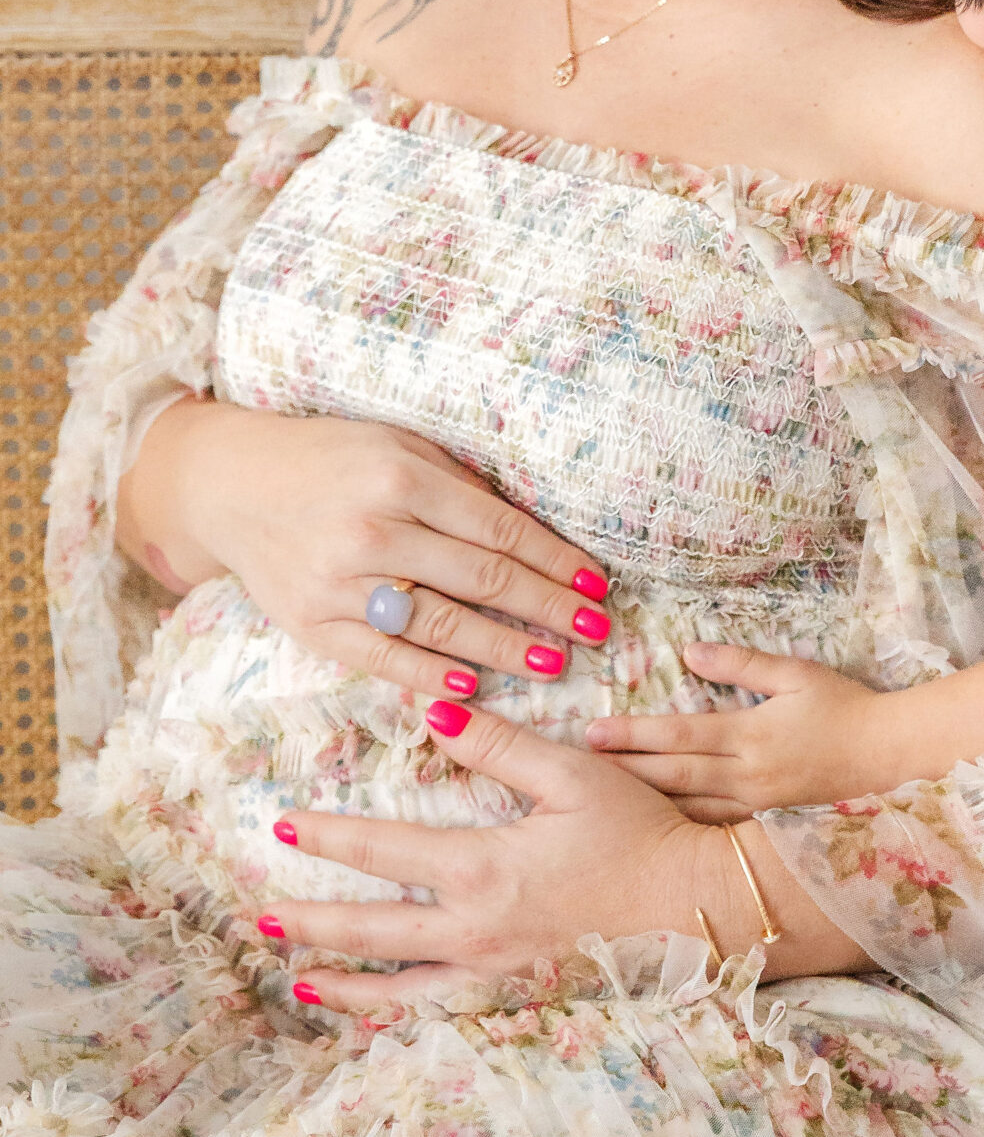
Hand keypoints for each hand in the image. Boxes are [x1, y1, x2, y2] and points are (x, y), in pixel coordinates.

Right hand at [134, 399, 611, 701]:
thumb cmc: (332, 459)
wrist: (234, 484)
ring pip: (440, 625)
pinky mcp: (313, 625)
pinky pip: (384, 659)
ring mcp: (340, 584)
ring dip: (505, 649)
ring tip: (552, 663)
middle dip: (548, 608)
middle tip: (597, 630)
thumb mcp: (400, 448)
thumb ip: (458, 487)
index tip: (596, 582)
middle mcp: (374, 532)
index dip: (554, 560)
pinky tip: (474, 687)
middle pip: (482, 580)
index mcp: (403, 479)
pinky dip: (432, 675)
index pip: (500, 530)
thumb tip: (529, 534)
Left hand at [260, 701, 863, 1009]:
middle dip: (315, 924)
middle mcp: (476, 931)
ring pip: (400, 988)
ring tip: (301, 981)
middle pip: (374, 933)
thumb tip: (436, 710)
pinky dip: (401, 1012)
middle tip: (264, 918)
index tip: (287, 828)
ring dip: (345, 983)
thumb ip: (500, 744)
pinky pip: (444, 1010)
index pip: (387, 853)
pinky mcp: (519, 994)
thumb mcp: (574, 773)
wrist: (696, 907)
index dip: (333, 840)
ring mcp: (496, 972)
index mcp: (485, 869)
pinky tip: (381, 1009)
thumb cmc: (640, 831)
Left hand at [586, 642, 904, 814]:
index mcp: (750, 737)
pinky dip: (678, 826)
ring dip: (644, 802)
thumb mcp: (795, 675)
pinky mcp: (766, 826)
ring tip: (605, 798)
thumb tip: (691, 654)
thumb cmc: (846, 709)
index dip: (633, 735)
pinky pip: (712, 829)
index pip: (678, 735)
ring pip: (686, 809)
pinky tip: (654, 828)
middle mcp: (746, 778)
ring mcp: (756, 809)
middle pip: (673, 775)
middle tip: (580, 769)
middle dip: (624, 771)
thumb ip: (741, 665)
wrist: (892, 759)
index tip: (594, 734)